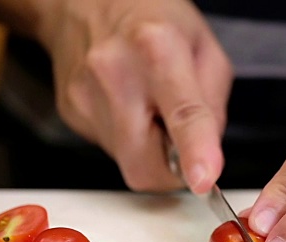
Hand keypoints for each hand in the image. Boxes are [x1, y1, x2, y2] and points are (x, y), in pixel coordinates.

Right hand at [39, 0, 232, 192]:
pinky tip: (128, 105)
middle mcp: (114, 72)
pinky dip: (130, 139)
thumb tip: (207, 154)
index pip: (181, 113)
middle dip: (171, 168)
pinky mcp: (71, 112)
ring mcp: (85, 95)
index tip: (203, 180)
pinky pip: (111, 150)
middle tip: (179, 136)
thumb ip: (214, 104)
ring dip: (150, 149)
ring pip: (128, 162)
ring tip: (149, 106)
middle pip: (145, 163)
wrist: (84, 2)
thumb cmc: (153, 18)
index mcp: (157, 47)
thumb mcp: (205, 47)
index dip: (194, 152)